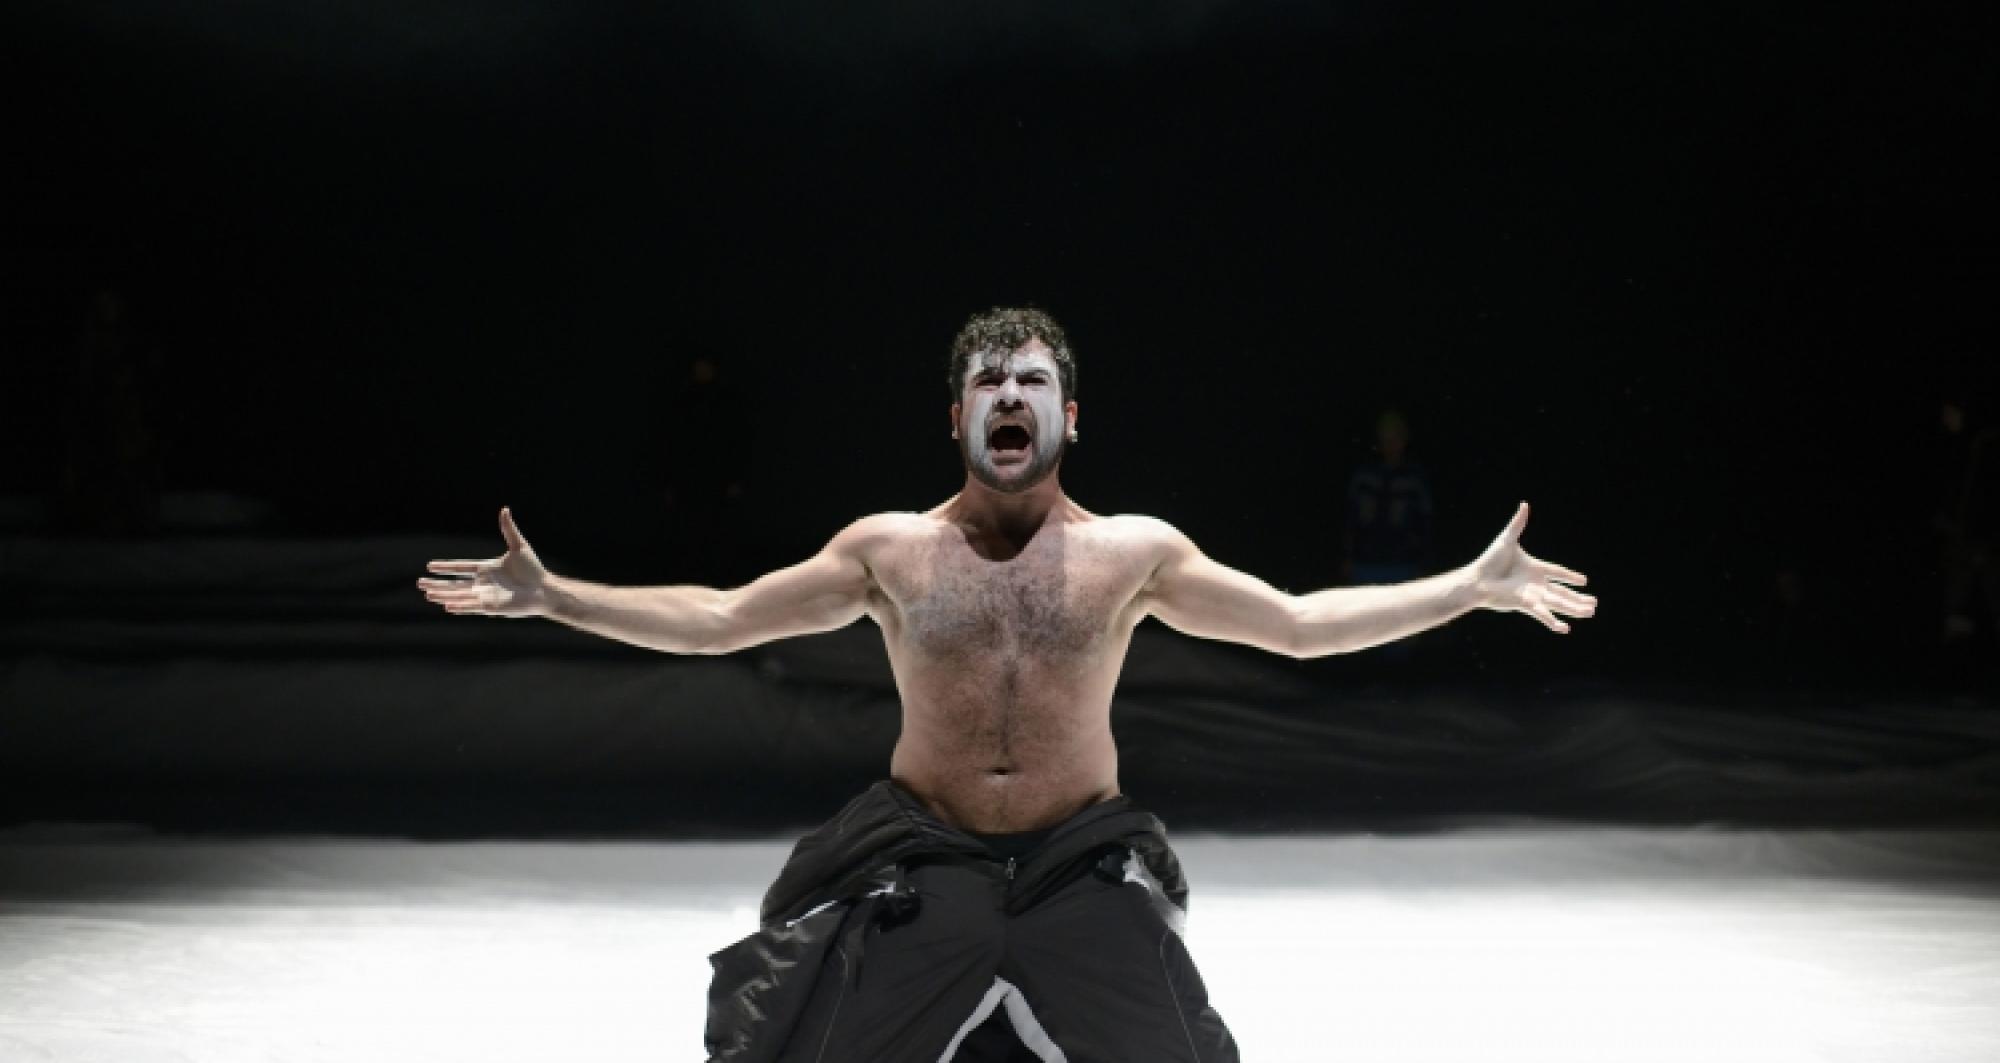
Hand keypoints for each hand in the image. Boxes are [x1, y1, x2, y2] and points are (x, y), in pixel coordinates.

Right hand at [417, 506, 553, 617]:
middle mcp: (483, 583)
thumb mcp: (519, 546)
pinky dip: (460, 606)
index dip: (446, 567)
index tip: (430, 566)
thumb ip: (509, 529)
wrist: (545, 589)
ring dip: (443, 595)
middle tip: (419, 583)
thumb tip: (504, 509)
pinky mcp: (492, 607)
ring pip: (460, 596)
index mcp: (487, 569)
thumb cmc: (534, 569)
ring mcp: (486, 596)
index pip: (461, 568)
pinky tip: (447, 606)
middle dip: (437, 584)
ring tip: (427, 595)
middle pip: (455, 584)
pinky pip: (472, 607)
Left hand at [1469, 502, 1595, 633]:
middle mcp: (1536, 583)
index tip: (1584, 581)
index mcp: (1534, 568)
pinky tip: (1565, 629)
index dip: (1570, 576)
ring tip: (1590, 613)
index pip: (1557, 572)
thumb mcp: (1506, 540)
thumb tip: (1524, 504)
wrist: (1476, 579)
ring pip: (1558, 603)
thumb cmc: (1489, 560)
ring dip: (1574, 608)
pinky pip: (1543, 614)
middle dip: (1578, 598)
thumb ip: (1518, 524)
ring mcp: (1532, 595)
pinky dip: (1553, 622)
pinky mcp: (1525, 604)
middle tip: (1594, 603)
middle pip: (1562, 591)